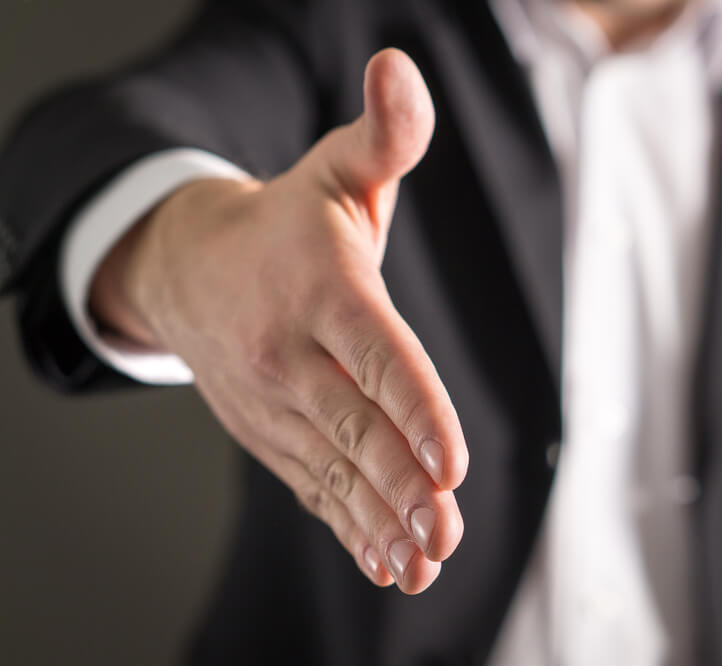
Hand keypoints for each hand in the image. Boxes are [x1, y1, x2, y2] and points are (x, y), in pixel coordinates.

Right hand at [90, 49, 465, 593]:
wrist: (190, 267)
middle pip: (357, 428)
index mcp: (323, 291)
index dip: (414, 406)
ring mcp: (280, 406)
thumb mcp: (337, 170)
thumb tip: (402, 69)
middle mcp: (295, 356)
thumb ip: (385, 134)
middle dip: (403, 484)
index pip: (376, 355)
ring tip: (423, 561)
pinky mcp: (277, 437)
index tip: (451, 459)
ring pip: (338, 470)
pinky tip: (389, 564)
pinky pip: (318, 488)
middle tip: (445, 529)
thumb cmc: (289, 220)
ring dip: (382, 520)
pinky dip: (353, 527)